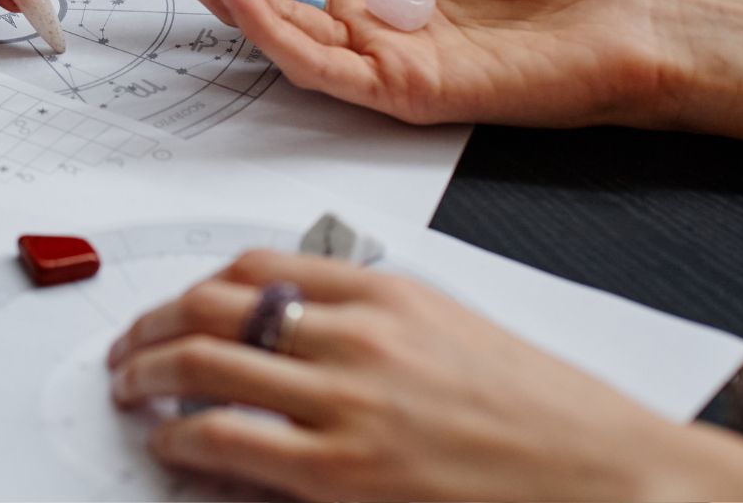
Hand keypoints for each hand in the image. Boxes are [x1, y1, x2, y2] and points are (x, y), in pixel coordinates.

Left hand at [106, 249, 685, 499]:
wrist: (615, 476)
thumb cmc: (544, 416)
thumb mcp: (452, 334)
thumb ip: (369, 323)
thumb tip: (283, 333)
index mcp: (386, 292)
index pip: (255, 266)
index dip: (194, 287)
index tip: (172, 308)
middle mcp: (358, 336)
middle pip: (214, 307)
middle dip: (151, 328)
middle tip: (128, 351)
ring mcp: (347, 404)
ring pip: (206, 366)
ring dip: (149, 377)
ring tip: (131, 393)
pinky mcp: (342, 473)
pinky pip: (227, 442)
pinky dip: (182, 440)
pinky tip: (172, 446)